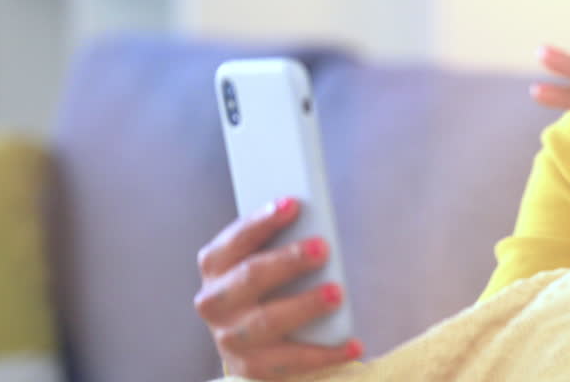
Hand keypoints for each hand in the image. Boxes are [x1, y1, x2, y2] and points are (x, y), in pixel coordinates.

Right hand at [193, 198, 361, 379]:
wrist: (253, 344)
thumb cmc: (268, 287)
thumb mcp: (267, 261)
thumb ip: (281, 244)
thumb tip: (316, 227)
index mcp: (217, 266)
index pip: (236, 239)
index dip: (262, 221)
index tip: (292, 204)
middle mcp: (216, 301)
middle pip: (251, 276)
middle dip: (288, 261)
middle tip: (323, 248)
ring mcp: (230, 338)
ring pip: (267, 321)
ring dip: (304, 305)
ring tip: (337, 294)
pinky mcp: (251, 367)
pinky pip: (291, 361)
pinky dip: (325, 353)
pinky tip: (354, 343)